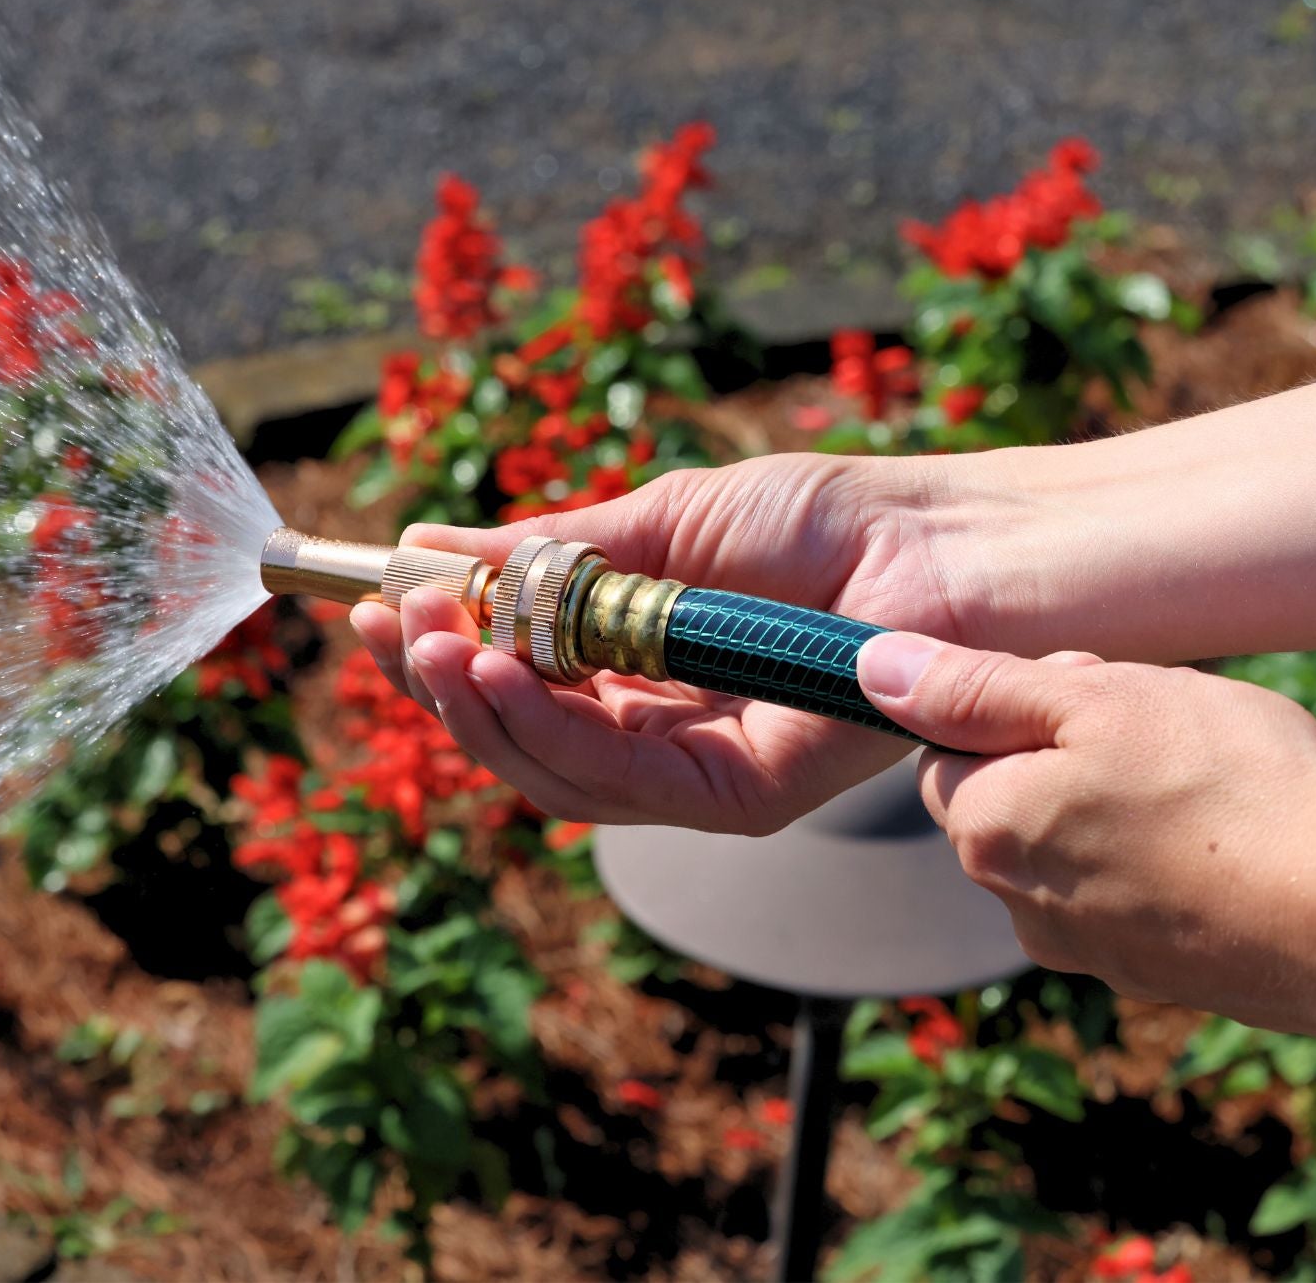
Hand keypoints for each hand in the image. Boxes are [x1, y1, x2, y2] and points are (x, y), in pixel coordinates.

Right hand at [353, 453, 1011, 833]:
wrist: (940, 541)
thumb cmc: (820, 519)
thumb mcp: (659, 521)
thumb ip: (551, 557)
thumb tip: (432, 547)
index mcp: (643, 665)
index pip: (520, 681)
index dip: (442, 647)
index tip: (375, 600)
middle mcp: (663, 729)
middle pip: (522, 736)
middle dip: (440, 684)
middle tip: (384, 624)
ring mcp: (700, 770)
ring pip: (554, 771)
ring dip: (474, 710)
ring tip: (424, 644)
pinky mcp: (740, 796)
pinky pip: (616, 781)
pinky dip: (544, 729)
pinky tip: (491, 671)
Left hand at [857, 631, 1315, 1038]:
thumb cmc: (1233, 791)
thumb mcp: (1094, 701)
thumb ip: (973, 686)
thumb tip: (870, 666)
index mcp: (986, 831)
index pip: (943, 750)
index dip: (1008, 706)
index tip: (1080, 692)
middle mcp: (1016, 904)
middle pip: (1003, 795)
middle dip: (1056, 751)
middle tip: (1146, 726)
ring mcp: (1084, 948)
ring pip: (1064, 841)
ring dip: (1105, 800)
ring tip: (1193, 782)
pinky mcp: (1148, 972)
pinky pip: (1119, 889)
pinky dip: (1150, 854)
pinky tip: (1213, 834)